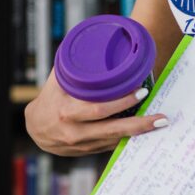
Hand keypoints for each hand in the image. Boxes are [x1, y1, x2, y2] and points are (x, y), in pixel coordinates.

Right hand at [25, 71, 167, 156]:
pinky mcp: (88, 151)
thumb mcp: (58, 81)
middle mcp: (74, 131)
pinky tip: (144, 131)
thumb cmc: (49, 99)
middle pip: (112, 129)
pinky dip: (127, 137)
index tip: (141, 91)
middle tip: (160, 117)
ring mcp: (82, 144)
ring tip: (159, 123)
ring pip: (114, 139)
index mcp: (66, 111)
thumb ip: (76, 67)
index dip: (121, 101)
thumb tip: (96, 43)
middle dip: (139, 123)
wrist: (34, 128)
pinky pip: (111, 145)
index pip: (98, 109)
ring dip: (138, 133)